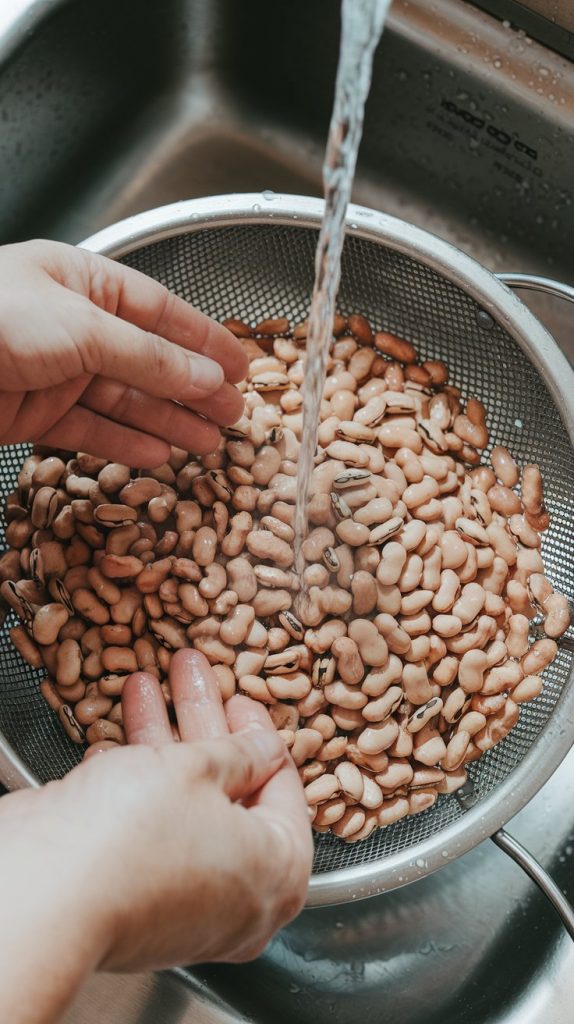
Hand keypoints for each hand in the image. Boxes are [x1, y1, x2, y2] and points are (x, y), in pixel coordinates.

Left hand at [0, 240, 247, 465]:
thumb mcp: (82, 328)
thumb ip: (148, 356)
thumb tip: (205, 375)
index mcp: (83, 282)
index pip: (160, 312)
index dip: (204, 340)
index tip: (241, 366)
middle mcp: (72, 325)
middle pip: (149, 360)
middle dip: (193, 389)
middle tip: (234, 415)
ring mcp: (54, 371)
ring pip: (125, 400)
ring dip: (168, 422)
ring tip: (209, 443)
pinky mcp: (35, 412)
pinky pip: (92, 429)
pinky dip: (125, 444)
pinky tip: (159, 454)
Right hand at [0, 651, 311, 1023]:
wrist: (44, 893)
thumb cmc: (134, 839)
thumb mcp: (199, 768)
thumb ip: (239, 753)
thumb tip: (266, 747)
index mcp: (277, 871)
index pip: (283, 784)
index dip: (258, 730)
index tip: (241, 697)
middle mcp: (239, 899)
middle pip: (229, 791)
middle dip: (201, 722)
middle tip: (191, 677)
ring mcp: (184, 903)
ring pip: (183, 806)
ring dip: (162, 742)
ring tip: (143, 686)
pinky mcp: (134, 897)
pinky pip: (148, 830)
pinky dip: (136, 784)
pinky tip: (115, 741)